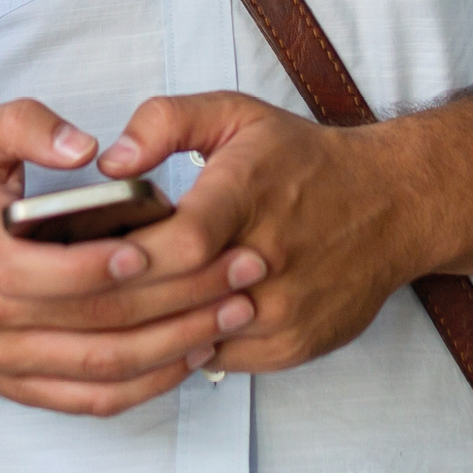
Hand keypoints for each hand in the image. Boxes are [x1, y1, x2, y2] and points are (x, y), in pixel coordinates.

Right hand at [0, 99, 263, 415]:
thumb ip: (25, 125)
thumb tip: (83, 146)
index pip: (44, 272)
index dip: (101, 266)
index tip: (156, 247)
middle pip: (95, 321)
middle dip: (178, 297)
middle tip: (239, 270)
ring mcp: (9, 362)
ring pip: (105, 368)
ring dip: (177, 344)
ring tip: (234, 311)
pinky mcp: (24, 388)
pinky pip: (94, 400)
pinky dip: (148, 385)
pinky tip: (192, 355)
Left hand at [94, 94, 434, 378]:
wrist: (392, 205)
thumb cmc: (303, 160)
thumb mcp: (235, 114)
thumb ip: (164, 122)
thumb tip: (110, 163)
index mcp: (250, 193)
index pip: (183, 242)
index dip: (131, 257)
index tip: (93, 256)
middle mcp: (272, 258)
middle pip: (179, 298)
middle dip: (121, 299)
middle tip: (80, 291)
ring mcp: (286, 309)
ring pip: (194, 337)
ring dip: (149, 328)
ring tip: (114, 310)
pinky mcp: (295, 344)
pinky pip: (217, 358)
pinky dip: (185, 343)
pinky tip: (167, 321)